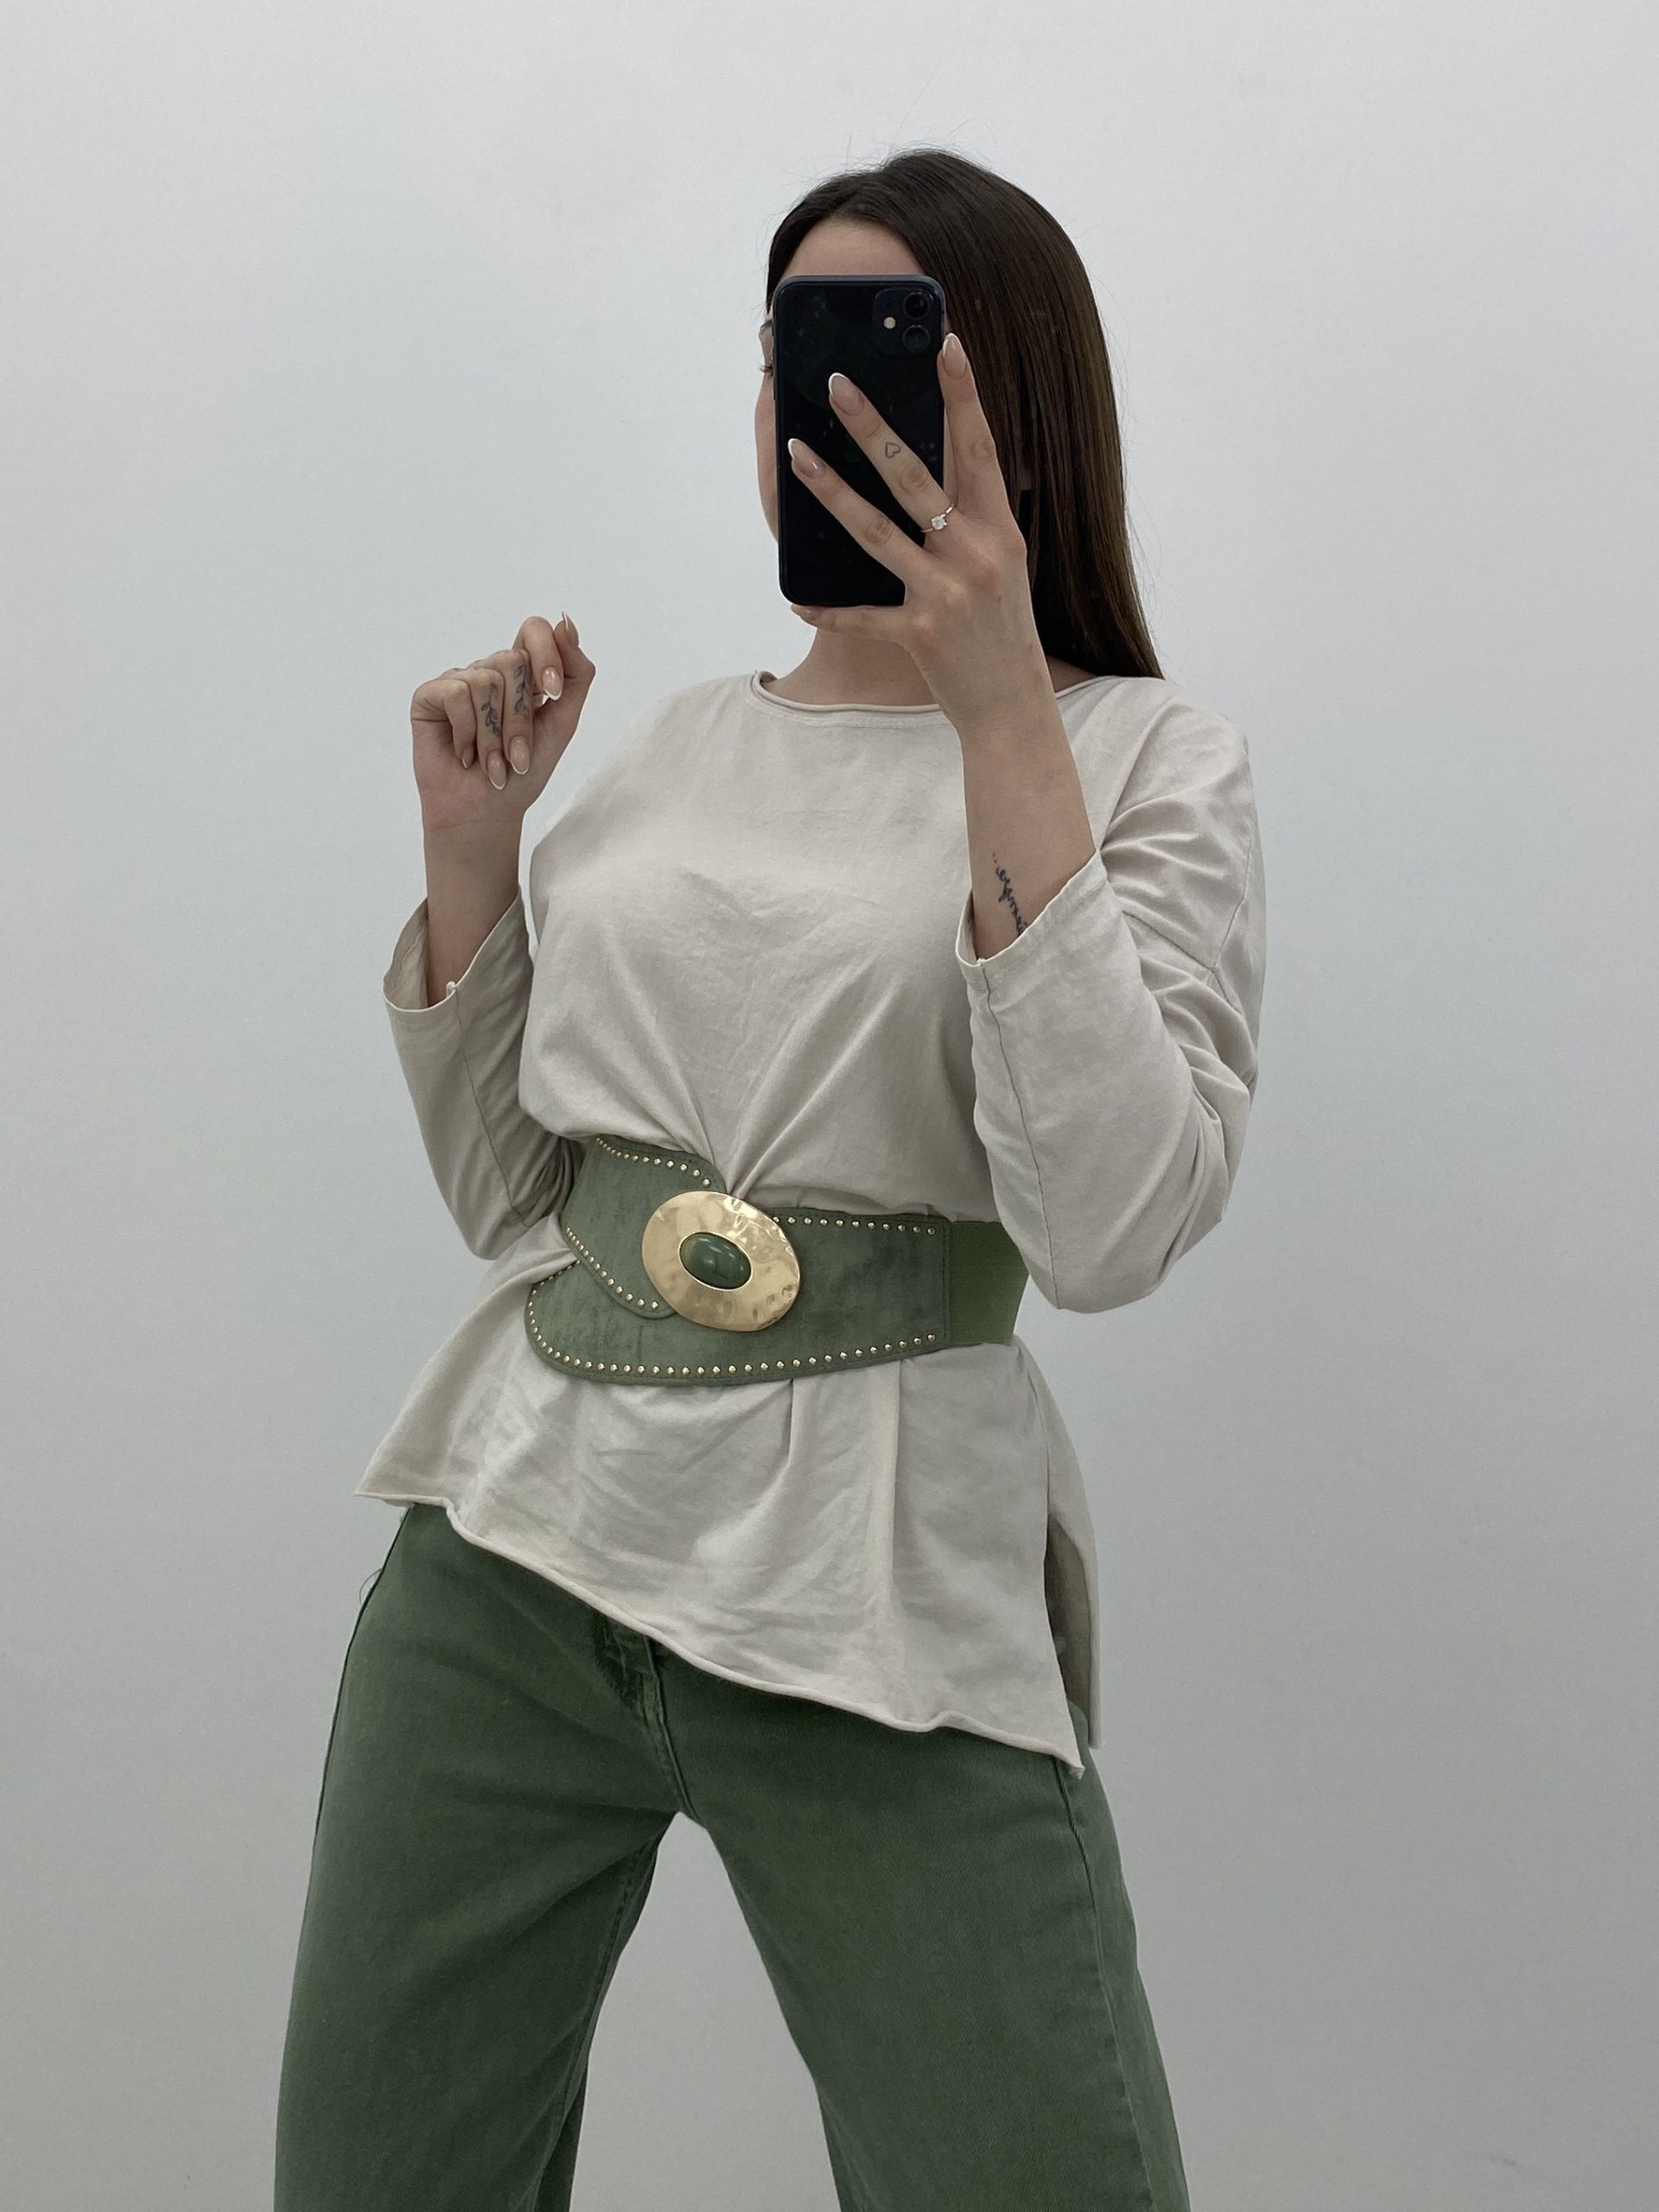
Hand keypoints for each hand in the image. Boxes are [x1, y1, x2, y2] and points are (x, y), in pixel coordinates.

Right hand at [410, 613, 594, 837]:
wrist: (486, 812)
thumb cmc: (523, 773)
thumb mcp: (563, 723)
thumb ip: (576, 674)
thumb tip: (566, 621)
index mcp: (522, 674)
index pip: (535, 630)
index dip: (546, 655)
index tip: (553, 693)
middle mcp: (489, 671)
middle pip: (513, 661)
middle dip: (521, 718)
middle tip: (517, 755)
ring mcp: (458, 680)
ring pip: (486, 681)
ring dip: (494, 735)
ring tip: (491, 762)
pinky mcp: (429, 695)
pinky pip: (456, 693)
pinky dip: (467, 732)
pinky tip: (464, 754)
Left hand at [783, 331, 1050, 732]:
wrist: (1014, 707)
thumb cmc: (1001, 629)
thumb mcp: (1003, 563)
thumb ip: (974, 516)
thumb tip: (927, 464)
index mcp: (999, 528)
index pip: (979, 446)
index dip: (962, 394)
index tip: (944, 343)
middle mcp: (975, 553)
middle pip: (913, 476)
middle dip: (871, 426)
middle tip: (835, 385)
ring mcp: (946, 593)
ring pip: (877, 532)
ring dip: (831, 491)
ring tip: (796, 455)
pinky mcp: (920, 634)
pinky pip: (863, 616)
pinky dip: (829, 610)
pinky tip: (796, 600)